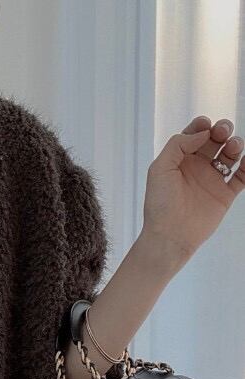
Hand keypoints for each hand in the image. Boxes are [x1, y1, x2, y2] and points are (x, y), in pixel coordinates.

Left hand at [140, 115, 243, 271]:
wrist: (170, 236)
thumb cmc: (160, 205)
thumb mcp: (160, 168)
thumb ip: (178, 145)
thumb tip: (203, 132)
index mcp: (179, 160)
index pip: (194, 134)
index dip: (202, 125)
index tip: (205, 125)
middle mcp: (196, 168)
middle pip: (215, 140)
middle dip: (222, 130)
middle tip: (222, 132)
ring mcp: (212, 180)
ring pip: (230, 155)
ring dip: (235, 145)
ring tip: (233, 146)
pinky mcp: (224, 195)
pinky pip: (242, 176)